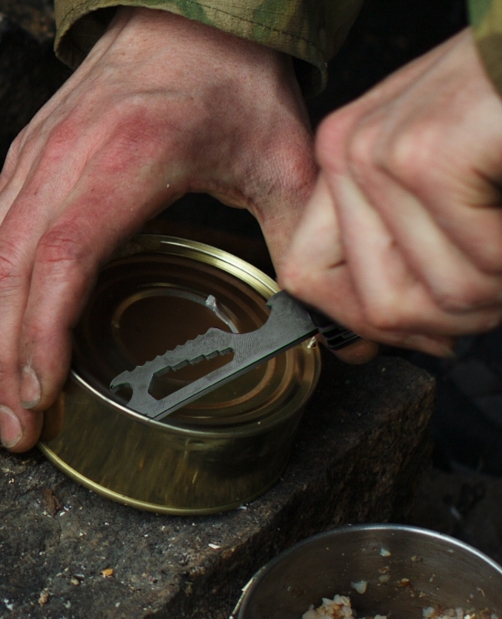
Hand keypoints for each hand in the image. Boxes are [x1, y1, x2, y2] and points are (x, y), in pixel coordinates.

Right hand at [0, 7, 316, 450]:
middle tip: (9, 431)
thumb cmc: (231, 81)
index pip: (63, 258)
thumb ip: (300, 241)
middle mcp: (63, 160)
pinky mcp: (27, 163)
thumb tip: (341, 324)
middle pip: (10, 273)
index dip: (42, 335)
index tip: (41, 396)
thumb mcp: (280, 159)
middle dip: (2, 362)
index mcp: (127, 159)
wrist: (187, 14)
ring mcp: (36, 160)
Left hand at [278, 29, 501, 355]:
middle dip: (450, 318)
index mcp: (340, 160)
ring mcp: (380, 153)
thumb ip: (399, 250)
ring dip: (495, 290)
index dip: (364, 321)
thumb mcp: (437, 183)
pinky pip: (479, 266)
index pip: (306, 277)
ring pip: (436, 296)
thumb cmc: (500, 112)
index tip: (425, 328)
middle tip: (493, 281)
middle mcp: (347, 153)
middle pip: (376, 305)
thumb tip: (386, 335)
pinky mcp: (429, 155)